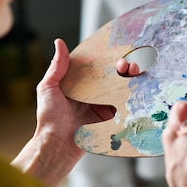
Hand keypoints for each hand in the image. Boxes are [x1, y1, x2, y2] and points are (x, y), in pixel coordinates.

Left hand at [11, 38, 129, 186]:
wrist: (57, 144)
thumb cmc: (49, 117)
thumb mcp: (49, 88)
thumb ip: (57, 67)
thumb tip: (59, 43)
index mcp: (80, 85)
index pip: (96, 68)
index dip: (107, 58)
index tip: (116, 50)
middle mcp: (93, 94)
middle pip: (112, 77)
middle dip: (123, 68)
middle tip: (129, 63)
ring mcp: (103, 106)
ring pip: (120, 90)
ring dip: (130, 80)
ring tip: (136, 72)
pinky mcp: (111, 119)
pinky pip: (124, 107)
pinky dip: (131, 98)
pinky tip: (138, 89)